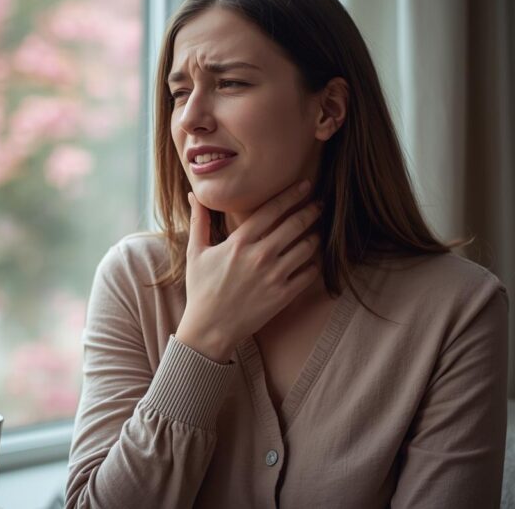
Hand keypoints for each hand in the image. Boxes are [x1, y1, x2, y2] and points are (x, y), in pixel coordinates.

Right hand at [176, 180, 322, 361]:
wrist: (210, 328)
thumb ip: (199, 221)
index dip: (292, 194)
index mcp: (239, 242)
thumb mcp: (195, 252)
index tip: (305, 185)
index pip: (272, 210)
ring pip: (306, 247)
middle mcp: (260, 256)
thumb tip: (194, 194)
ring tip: (316, 232)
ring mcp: (274, 276)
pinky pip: (309, 274)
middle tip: (319, 204)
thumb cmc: (201, 289)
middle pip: (295, 225)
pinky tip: (314, 259)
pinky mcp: (283, 295)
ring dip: (315, 236)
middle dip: (311, 211)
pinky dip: (315, 264)